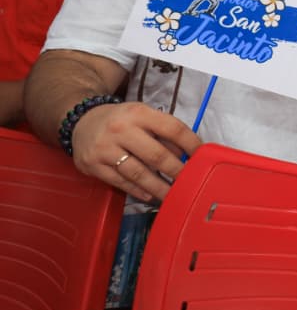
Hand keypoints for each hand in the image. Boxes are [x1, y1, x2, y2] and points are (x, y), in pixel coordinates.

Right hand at [70, 101, 201, 202]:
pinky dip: (138, 191)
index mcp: (138, 113)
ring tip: (173, 195)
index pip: (172, 128)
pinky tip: (151, 196)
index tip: (202, 156)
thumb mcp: (142, 116)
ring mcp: (105, 149)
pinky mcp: (93, 165)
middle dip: (177, 171)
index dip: (191, 143)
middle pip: (157, 155)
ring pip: (138, 173)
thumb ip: (163, 132)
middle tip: (191, 183)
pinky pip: (120, 182)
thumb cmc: (121, 120)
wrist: (82, 122)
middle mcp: (121, 129)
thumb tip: (186, 155)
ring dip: (159, 187)